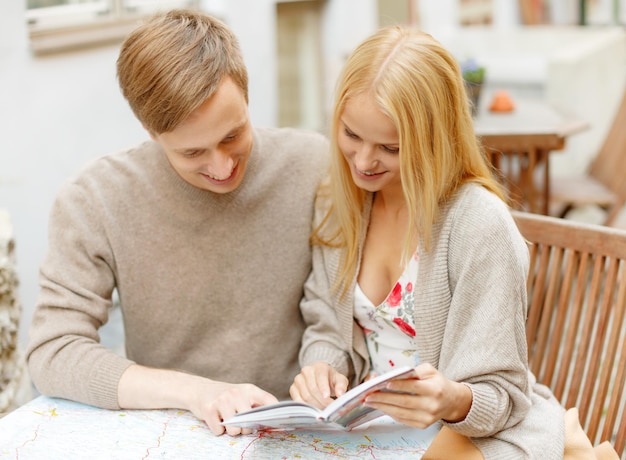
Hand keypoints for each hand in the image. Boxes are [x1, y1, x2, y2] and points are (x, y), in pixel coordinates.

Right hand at [117, 364, 276, 436]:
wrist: (200, 389)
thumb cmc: (226, 396)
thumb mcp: (243, 394)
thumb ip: (257, 405)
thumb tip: (274, 422)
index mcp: (250, 389)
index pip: (269, 402)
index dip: (275, 415)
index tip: (278, 425)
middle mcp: (237, 392)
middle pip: (250, 422)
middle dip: (245, 428)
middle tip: (239, 422)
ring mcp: (222, 400)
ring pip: (234, 430)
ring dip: (230, 431)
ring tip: (227, 420)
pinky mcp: (209, 408)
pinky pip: (219, 431)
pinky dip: (217, 430)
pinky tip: (216, 419)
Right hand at [290, 362, 348, 408]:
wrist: (321, 378)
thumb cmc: (331, 380)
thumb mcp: (340, 380)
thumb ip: (341, 386)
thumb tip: (340, 394)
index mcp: (319, 366)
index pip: (320, 376)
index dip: (323, 387)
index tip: (327, 397)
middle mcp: (307, 370)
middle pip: (313, 388)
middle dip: (322, 401)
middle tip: (329, 409)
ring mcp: (298, 379)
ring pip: (305, 395)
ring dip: (315, 405)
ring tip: (323, 410)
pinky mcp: (293, 388)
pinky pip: (297, 400)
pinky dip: (306, 407)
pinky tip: (314, 410)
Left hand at [362, 363, 471, 428]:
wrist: (451, 401)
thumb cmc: (437, 383)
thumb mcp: (429, 371)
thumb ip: (412, 372)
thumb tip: (391, 376)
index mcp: (435, 390)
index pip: (414, 387)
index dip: (399, 385)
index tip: (384, 383)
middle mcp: (432, 406)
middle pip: (404, 402)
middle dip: (383, 398)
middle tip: (368, 395)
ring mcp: (427, 418)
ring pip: (401, 413)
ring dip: (382, 407)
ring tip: (369, 401)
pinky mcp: (422, 425)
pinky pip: (402, 419)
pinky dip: (389, 412)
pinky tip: (380, 406)